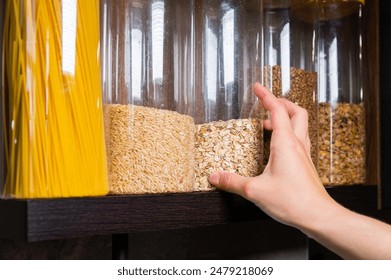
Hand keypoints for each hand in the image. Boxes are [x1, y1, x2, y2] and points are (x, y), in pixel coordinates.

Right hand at [208, 83, 336, 230]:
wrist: (318, 216)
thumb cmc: (292, 202)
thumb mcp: (255, 191)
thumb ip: (232, 182)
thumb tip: (215, 176)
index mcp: (285, 143)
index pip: (277, 110)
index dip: (266, 96)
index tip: (257, 87)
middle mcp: (297, 145)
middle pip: (296, 112)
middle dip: (281, 103)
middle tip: (267, 102)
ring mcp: (304, 154)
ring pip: (300, 125)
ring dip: (286, 117)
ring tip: (268, 123)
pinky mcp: (306, 164)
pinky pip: (299, 140)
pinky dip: (289, 133)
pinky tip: (277, 146)